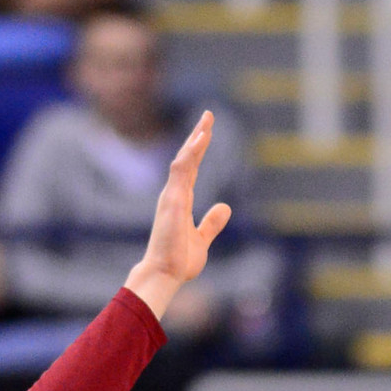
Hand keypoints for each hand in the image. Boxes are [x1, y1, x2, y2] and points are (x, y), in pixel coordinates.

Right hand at [123, 114, 231, 320]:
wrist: (165, 274)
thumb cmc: (179, 261)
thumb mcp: (202, 239)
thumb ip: (212, 223)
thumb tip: (225, 207)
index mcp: (181, 201)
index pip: (191, 169)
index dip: (199, 150)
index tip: (206, 132)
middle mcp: (174, 194)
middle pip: (187, 158)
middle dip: (197, 136)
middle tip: (208, 115)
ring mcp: (172, 195)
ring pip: (184, 159)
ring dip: (195, 139)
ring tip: (207, 121)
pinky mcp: (172, 200)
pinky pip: (181, 170)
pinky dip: (190, 154)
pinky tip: (200, 140)